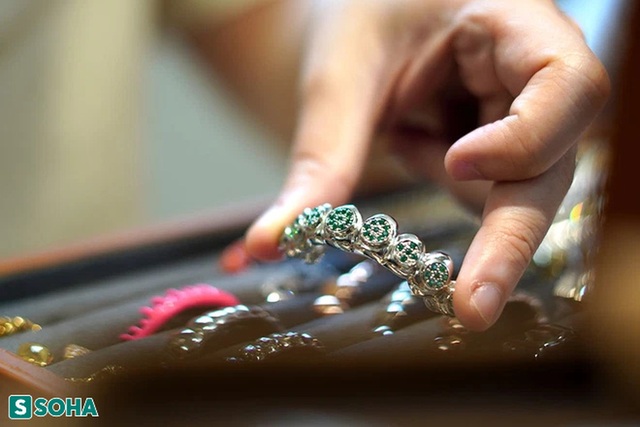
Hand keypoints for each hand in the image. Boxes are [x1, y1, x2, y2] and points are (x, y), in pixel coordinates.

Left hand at [245, 0, 608, 329]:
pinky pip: (487, 189)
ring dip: (459, 189)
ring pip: (524, 188)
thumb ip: (321, 159)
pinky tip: (413, 133)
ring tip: (404, 129)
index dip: (525, 139)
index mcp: (509, 21)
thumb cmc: (357, 13)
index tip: (456, 164)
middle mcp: (531, 70)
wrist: (360, 9)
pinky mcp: (501, 138)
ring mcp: (520, 109)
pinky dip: (445, 179)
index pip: (566, 85)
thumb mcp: (340, 74)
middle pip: (553, 162)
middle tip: (470, 307)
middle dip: (507, 235)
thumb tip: (270, 243)